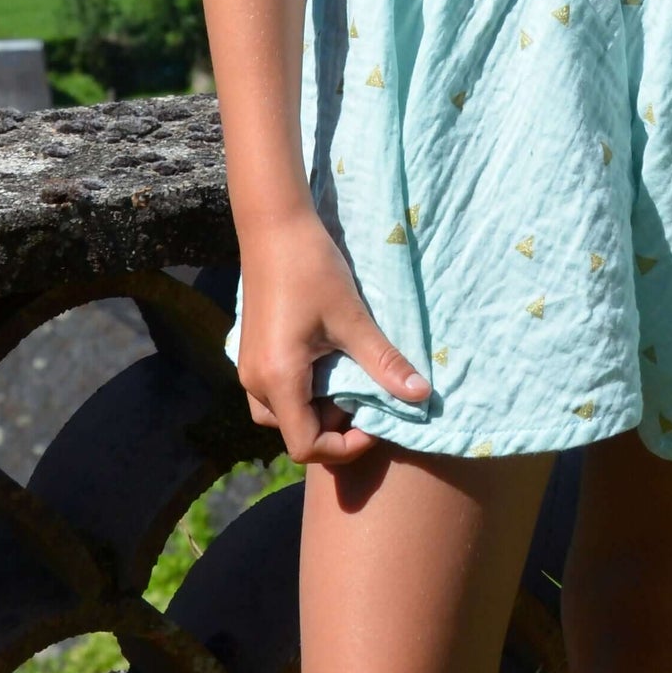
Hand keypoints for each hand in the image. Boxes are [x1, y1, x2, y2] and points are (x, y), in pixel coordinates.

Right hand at [235, 209, 430, 465]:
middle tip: (365, 396)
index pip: (306, 446)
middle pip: (294, 434)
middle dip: (332, 427)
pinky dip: (302, 392)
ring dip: (317, 409)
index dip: (344, 446)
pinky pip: (275, 393)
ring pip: (282, 415)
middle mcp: (255, 382)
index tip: (374, 421)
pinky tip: (328, 361)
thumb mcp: (352, 317)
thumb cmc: (312, 267)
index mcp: (278, 379)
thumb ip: (384, 362)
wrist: (274, 225)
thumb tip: (422, 396)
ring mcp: (248, 368)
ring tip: (348, 377)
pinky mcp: (251, 353)